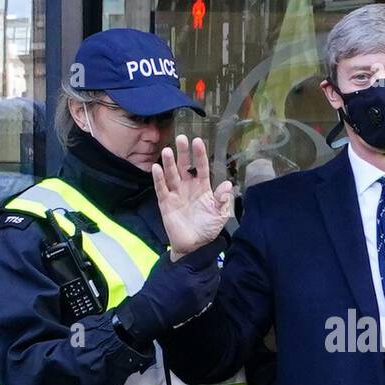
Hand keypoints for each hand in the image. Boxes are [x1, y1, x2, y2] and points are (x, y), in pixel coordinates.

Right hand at [117, 239, 223, 340]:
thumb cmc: (156, 285)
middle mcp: (197, 281)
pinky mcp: (203, 304)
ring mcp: (201, 294)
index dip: (217, 245)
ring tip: (206, 268)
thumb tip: (192, 248)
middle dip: (212, 259)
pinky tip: (204, 281)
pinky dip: (211, 284)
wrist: (151, 310)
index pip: (208, 253)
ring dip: (212, 272)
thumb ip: (180, 255)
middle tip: (209, 256)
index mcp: (186, 268)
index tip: (220, 241)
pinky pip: (213, 290)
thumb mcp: (164, 263)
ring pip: (215, 278)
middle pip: (214, 265)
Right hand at [152, 135, 234, 259]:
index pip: (201, 167)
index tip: (197, 141)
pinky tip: (156, 168)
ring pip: (172, 175)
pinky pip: (161, 189)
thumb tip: (228, 185)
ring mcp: (176, 194)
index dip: (200, 155)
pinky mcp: (166, 203)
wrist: (194, 246)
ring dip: (169, 163)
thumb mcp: (219, 214)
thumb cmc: (207, 228)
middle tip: (181, 138)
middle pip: (185, 166)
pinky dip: (159, 179)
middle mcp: (188, 187)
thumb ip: (222, 199)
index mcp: (202, 188)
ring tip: (168, 150)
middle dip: (183, 153)